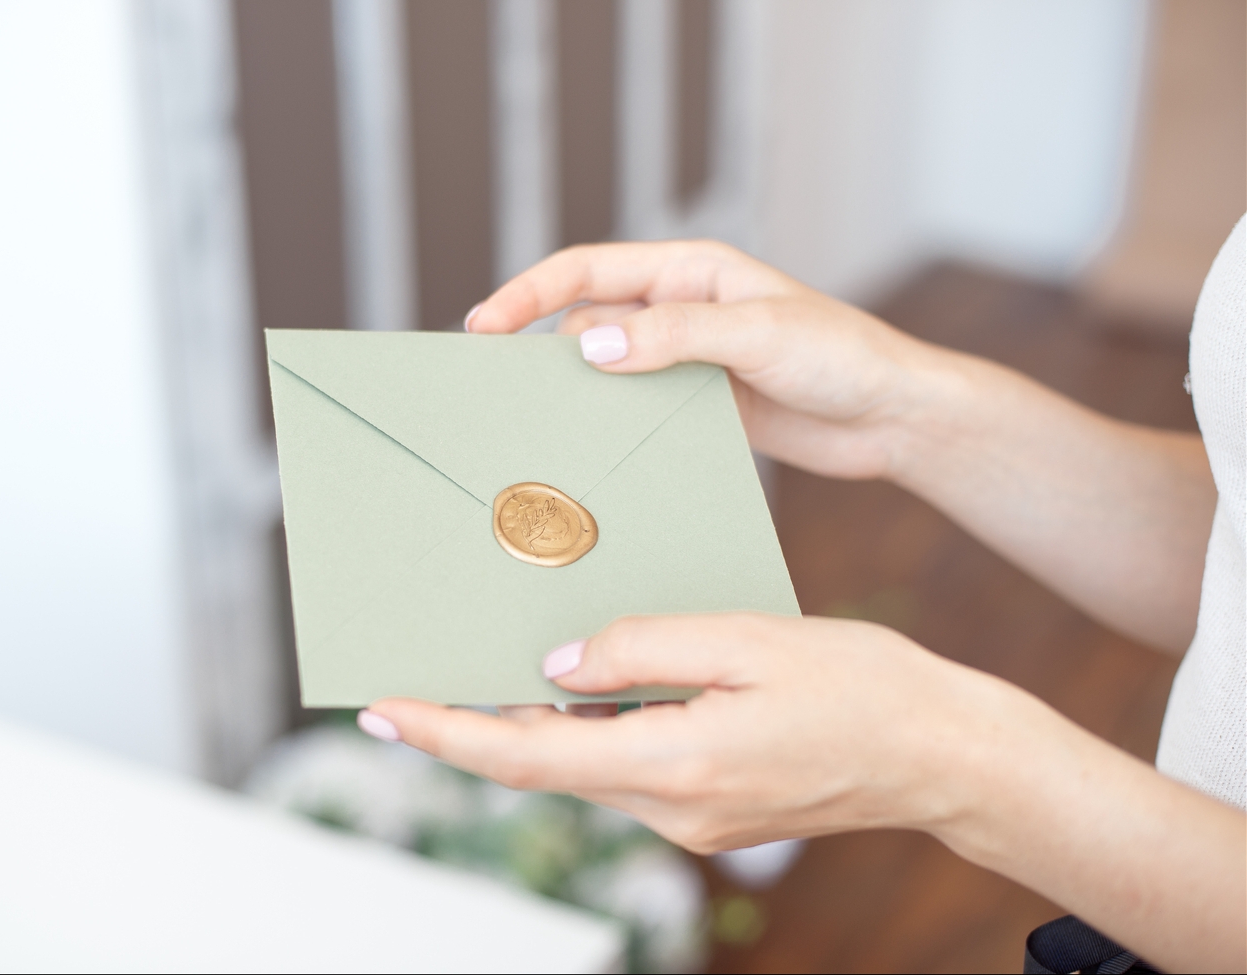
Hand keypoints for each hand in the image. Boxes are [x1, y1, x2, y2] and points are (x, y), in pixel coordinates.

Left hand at [362, 615, 1246, 972]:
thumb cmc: (859, 686)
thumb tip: (555, 661)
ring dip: (529, 728)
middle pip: (541, 768)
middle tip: (408, 686)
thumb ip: (642, 648)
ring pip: (581, 767)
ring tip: (484, 669)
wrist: (940, 754)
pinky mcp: (710, 808)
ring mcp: (691, 818)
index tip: (382, 709)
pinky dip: (586, 731)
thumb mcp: (747, 641)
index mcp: (675, 764)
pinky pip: (624, 766)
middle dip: (471, 729)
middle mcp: (672, 807)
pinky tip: (581, 687)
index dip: (447, 733)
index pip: (527, 755)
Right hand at [465, 240, 944, 480]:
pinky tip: (593, 450)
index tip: (482, 326)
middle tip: (498, 393)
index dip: (528, 294)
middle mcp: (679, 310)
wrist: (890, 416)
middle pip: (586, 322)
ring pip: (607, 370)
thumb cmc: (841, 356)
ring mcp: (686, 360)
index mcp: (689, 272)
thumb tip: (589, 345)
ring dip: (577, 393)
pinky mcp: (699, 405)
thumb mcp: (758, 335)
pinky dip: (611, 424)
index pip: (587, 271)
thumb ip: (674, 337)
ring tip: (539, 428)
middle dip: (540, 350)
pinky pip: (637, 409)